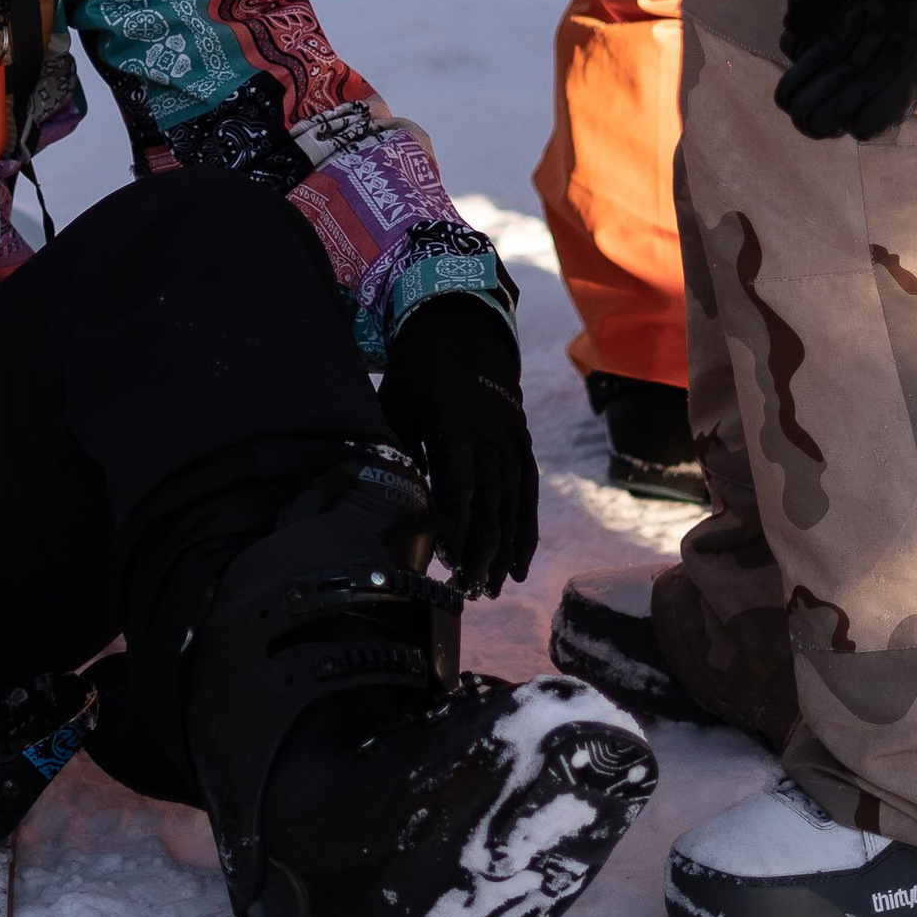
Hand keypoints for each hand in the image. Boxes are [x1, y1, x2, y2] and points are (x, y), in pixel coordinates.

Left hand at [378, 298, 538, 598]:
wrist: (463, 328)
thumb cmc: (418, 368)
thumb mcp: (397, 400)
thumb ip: (397, 445)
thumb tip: (387, 495)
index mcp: (456, 423)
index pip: (458, 484)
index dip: (453, 524)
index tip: (444, 557)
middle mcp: (491, 434)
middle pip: (489, 502)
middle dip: (479, 549)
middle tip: (467, 589)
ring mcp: (512, 439)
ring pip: (512, 503)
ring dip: (503, 548)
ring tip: (492, 587)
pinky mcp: (523, 443)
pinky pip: (529, 492)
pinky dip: (527, 529)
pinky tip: (520, 561)